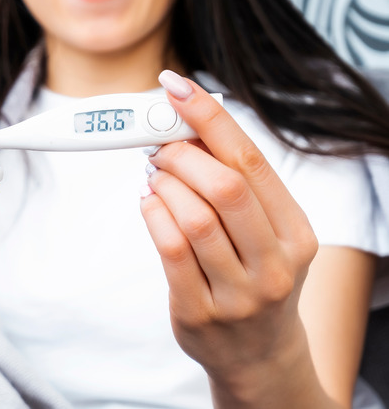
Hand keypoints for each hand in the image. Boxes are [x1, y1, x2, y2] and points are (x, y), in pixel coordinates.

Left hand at [140, 71, 319, 401]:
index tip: (176, 88)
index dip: (209, 117)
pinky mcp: (199, 312)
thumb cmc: (256, 279)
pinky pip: (170, 250)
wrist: (259, 355)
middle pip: (225, 187)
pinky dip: (152, 215)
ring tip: (153, 173)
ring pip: (194, 218)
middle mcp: (274, 264)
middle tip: (158, 145)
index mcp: (296, 233)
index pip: (251, 161)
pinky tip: (148, 202)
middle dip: (181, 154)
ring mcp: (238, 293)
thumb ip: (237, 187)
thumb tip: (188, 127)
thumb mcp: (266, 234)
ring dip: (163, 183)